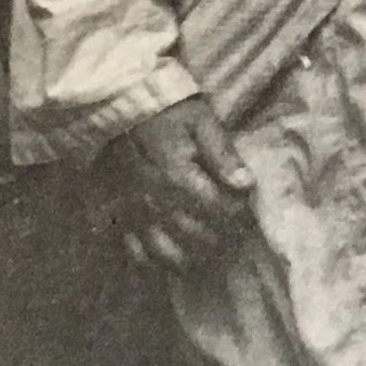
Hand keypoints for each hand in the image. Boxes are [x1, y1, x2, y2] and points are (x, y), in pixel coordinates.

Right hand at [108, 96, 254, 275]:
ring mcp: (133, 213)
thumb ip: (222, 153)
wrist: (117, 104)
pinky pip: (133, 251)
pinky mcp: (116, 216)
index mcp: (179, 178)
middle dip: (221, 239)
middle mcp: (156, 202)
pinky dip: (152, 262)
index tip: (249, 214)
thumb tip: (246, 184)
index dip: (240, 216)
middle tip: (233, 236)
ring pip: (165, 252)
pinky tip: (167, 259)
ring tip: (205, 253)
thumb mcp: (200, 120)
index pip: (220, 210)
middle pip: (196, 236)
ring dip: (190, 258)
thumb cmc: (165, 110)